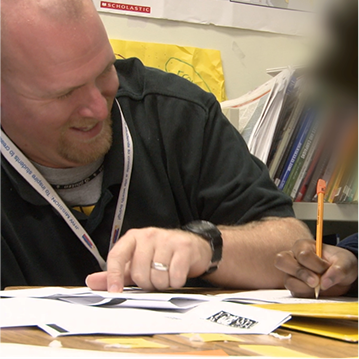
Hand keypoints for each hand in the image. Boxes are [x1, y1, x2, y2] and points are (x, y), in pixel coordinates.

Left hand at [86, 227, 211, 291]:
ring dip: (162, 284)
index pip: (117, 256)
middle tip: (153, 279)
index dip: (113, 276)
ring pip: (157, 277)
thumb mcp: (136, 262)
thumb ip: (115, 272)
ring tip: (166, 276)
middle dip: (147, 283)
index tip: (115, 291)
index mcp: (133, 238)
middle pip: (139, 272)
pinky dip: (176, 282)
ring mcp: (167, 239)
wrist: (192, 247)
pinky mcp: (184, 247)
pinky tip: (177, 275)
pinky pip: (175, 276)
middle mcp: (149, 235)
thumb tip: (91, 281)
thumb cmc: (161, 255)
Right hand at [275, 239, 358, 296]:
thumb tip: (324, 282)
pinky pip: (294, 292)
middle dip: (300, 273)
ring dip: (304, 287)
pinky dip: (305, 294)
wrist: (341, 275)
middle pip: (281, 261)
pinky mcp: (295, 285)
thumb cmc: (340, 263)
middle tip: (315, 282)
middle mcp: (293, 257)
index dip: (316, 264)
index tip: (327, 268)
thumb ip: (338, 270)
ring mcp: (291, 272)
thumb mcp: (345, 262)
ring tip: (318, 287)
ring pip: (288, 280)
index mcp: (303, 246)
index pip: (302, 255)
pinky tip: (315, 291)